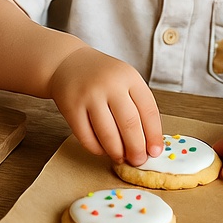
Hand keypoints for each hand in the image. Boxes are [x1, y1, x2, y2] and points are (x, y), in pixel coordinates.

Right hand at [48, 47, 162, 166]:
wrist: (67, 62)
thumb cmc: (102, 76)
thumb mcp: (125, 80)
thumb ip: (138, 106)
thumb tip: (149, 145)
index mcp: (128, 76)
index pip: (148, 111)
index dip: (154, 136)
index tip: (155, 152)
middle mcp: (109, 84)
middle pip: (129, 124)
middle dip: (136, 149)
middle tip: (138, 160)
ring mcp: (89, 96)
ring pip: (108, 135)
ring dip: (117, 152)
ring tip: (120, 157)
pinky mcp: (71, 108)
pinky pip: (87, 138)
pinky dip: (97, 149)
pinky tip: (102, 149)